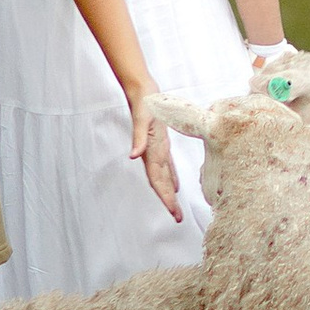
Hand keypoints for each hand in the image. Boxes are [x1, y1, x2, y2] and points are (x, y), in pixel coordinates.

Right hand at [128, 81, 184, 222]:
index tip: (173, 212)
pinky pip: (166, 165)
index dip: (164, 197)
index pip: (157, 180)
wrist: (141, 90)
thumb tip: (132, 157)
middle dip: (168, 202)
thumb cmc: (143, 102)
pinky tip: (175, 185)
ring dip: (169, 193)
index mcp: (150, 151)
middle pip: (161, 184)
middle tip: (178, 218)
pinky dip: (171, 177)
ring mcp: (156, 149)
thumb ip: (138, 138)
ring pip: (163, 177)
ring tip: (176, 208)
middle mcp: (153, 154)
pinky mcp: (160, 142)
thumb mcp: (142, 119)